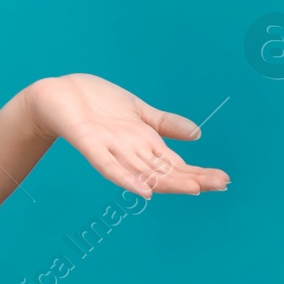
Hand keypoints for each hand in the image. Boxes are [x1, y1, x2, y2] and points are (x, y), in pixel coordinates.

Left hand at [23, 73, 228, 196]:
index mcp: (144, 143)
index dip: (199, 172)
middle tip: (219, 185)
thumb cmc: (97, 102)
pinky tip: (142, 190)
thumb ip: (164, 124)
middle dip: (192, 178)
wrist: (58, 93)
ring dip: (167, 182)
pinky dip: (125, 178)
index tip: (224, 180)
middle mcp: (130, 151)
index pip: (176, 164)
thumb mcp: (137, 111)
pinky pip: (108, 166)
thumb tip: (197, 135)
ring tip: (193, 189)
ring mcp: (111, 149)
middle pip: (165, 171)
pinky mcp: (90, 144)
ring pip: (143, 172)